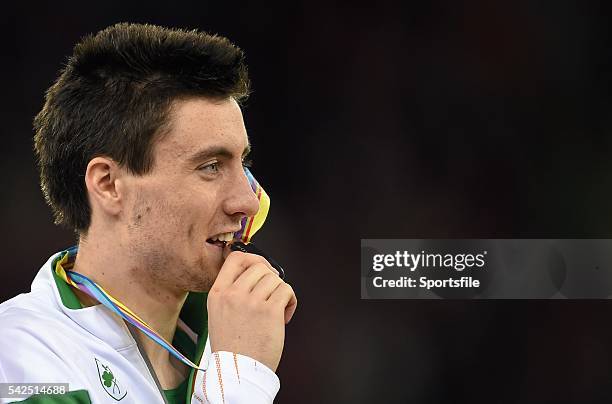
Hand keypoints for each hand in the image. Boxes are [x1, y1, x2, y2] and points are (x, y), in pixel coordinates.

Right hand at [207, 248, 297, 371]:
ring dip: (280, 291)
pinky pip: (286, 290)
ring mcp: (251, 302)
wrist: (238, 372)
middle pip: (259, 266)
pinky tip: (284, 315)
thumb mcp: (218, 313)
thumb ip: (231, 292)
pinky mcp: (270, 311)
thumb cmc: (231, 347)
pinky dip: (290, 301)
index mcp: (218, 294)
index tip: (261, 265)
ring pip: (275, 278)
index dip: (252, 258)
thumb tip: (254, 273)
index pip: (235, 259)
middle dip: (270, 278)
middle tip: (272, 291)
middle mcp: (233, 295)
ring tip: (276, 307)